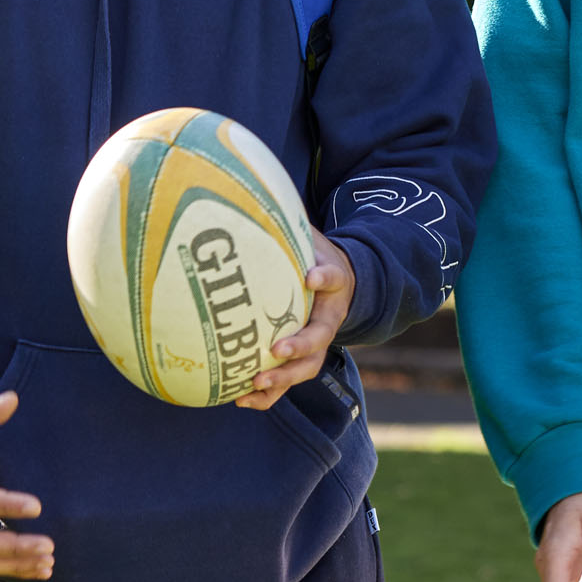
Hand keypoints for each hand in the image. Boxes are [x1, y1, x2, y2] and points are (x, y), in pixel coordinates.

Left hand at [235, 230, 354, 410]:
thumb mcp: (308, 233)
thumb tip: (247, 182)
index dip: (325, 277)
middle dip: (300, 344)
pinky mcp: (303, 358)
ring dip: (283, 378)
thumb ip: (286, 219)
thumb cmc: (314, 254)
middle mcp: (330, 314)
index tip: (312, 276)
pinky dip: (267, 394)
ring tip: (256, 383)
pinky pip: (288, 381)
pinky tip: (239, 398)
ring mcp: (319, 340)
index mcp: (334, 279)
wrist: (343, 285)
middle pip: (322, 335)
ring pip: (308, 366)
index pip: (334, 277)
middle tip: (277, 348)